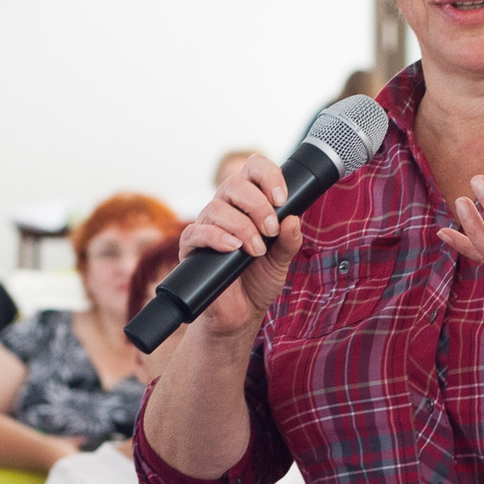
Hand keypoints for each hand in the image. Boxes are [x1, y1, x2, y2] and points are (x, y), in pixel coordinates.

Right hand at [175, 153, 305, 339]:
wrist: (240, 314)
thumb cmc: (259, 282)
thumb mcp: (282, 260)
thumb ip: (290, 240)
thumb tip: (292, 219)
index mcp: (249, 203)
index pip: (253, 169)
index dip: (267, 175)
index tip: (282, 198)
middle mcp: (226, 209)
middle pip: (233, 183)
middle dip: (257, 204)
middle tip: (271, 230)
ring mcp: (207, 226)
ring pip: (216, 207)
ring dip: (242, 227)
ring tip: (256, 250)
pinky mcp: (191, 247)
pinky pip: (196, 232)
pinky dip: (216, 237)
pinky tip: (233, 248)